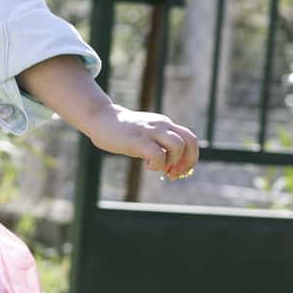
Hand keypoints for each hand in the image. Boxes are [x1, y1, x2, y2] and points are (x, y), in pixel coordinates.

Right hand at [84, 106, 199, 179]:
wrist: (102, 119)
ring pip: (177, 146)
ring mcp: (151, 131)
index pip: (190, 139)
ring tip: (158, 167)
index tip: (179, 170)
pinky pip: (158, 154)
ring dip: (172, 162)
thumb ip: (159, 145)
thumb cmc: (123, 132)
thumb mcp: (146, 135)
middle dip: (187, 162)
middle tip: (173, 174)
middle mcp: (162, 125)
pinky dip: (156, 164)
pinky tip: (146, 165)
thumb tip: (170, 166)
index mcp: (165, 124)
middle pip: (190, 141)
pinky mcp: (138, 140)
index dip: (191, 157)